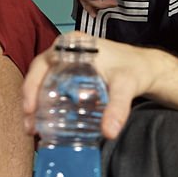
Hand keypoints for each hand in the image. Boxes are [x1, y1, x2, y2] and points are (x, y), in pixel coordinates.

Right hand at [23, 32, 164, 139]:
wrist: (147, 68)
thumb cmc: (135, 70)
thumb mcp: (126, 86)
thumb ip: (118, 107)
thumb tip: (109, 133)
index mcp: (73, 44)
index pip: (41, 64)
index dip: (30, 86)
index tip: (30, 109)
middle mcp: (66, 50)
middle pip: (39, 76)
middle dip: (31, 101)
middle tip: (30, 126)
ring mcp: (69, 62)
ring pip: (45, 83)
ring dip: (38, 105)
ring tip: (35, 129)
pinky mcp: (74, 74)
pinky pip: (55, 87)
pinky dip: (49, 103)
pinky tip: (49, 122)